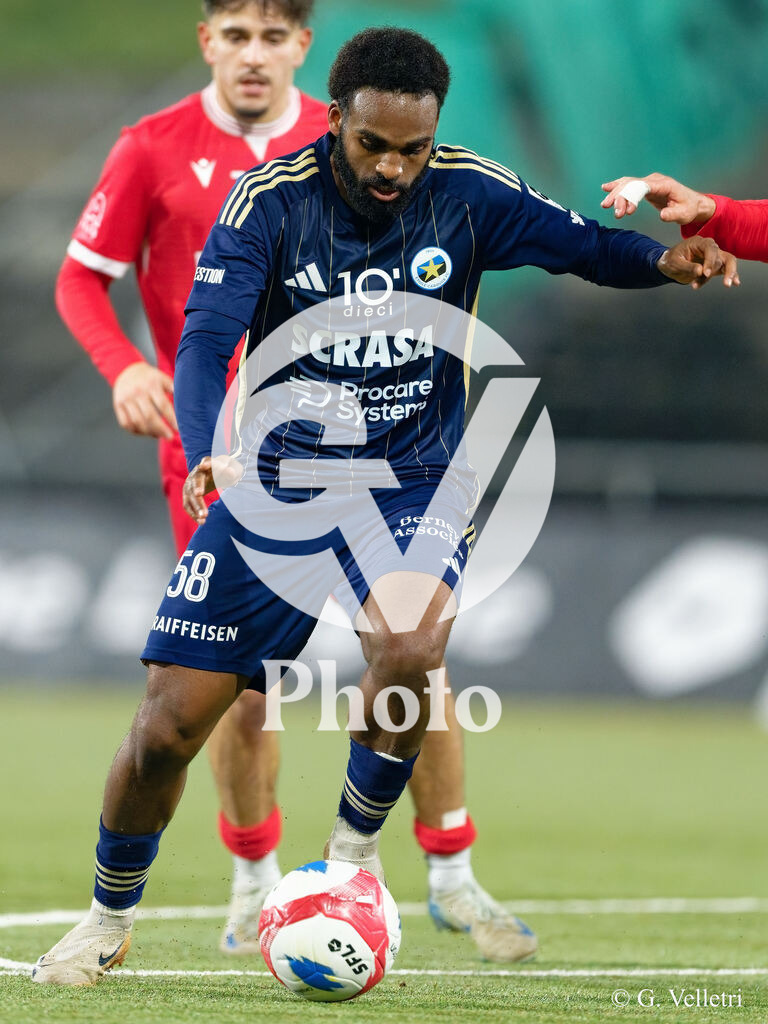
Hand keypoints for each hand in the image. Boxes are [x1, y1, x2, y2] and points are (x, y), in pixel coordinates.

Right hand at [112, 362, 177, 438]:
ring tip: (158, 435)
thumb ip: (174, 390)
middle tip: (170, 437)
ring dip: (149, 432)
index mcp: (151, 385)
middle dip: (161, 429)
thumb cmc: (150, 378)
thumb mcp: (163, 379)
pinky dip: (136, 431)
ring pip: (137, 422)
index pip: (163, 405)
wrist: (126, 369)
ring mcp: (126, 399)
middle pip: (149, 416)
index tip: (178, 429)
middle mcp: (137, 392)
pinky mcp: (118, 405)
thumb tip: (187, 405)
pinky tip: (145, 432)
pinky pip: (126, 423)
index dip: (171, 418)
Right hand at [182, 454, 242, 524]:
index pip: (207, 461)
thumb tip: (231, 473)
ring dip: (196, 506)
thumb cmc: (224, 472)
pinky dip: (194, 514)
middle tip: (199, 494)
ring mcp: (190, 484)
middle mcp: (196, 473)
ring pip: (190, 495)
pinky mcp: (187, 495)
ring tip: (203, 517)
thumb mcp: (231, 470)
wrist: (212, 473)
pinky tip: (201, 522)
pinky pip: (188, 505)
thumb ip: (232, 471)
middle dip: (197, 487)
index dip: (206, 463)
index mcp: (208, 464)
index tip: (203, 466)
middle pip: (196, 480)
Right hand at [601, 172, 716, 224]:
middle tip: (615, 214)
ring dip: (616, 193)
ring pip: (628, 183)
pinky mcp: (646, 187)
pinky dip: (617, 186)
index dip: (631, 197)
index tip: (625, 211)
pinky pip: (629, 184)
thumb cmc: (689, 209)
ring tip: (605, 205)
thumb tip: (662, 215)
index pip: (642, 187)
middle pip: (632, 184)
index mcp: (664, 185)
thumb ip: (673, 214)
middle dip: (620, 198)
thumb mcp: (684, 214)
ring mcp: (650, 182)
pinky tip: (606, 188)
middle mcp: (655, 180)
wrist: (693, 203)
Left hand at [657, 236, 739, 289]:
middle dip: (726, 269)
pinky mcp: (714, 266)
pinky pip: (726, 269)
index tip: (705, 274)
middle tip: (725, 283)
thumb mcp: (674, 263)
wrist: (669, 265)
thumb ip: (687, 266)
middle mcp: (709, 248)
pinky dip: (731, 275)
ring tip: (727, 285)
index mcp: (699, 243)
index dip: (710, 261)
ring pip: (726, 263)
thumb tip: (700, 271)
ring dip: (727, 275)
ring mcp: (713, 257)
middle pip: (722, 256)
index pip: (710, 249)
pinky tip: (735, 283)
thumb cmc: (670, 261)